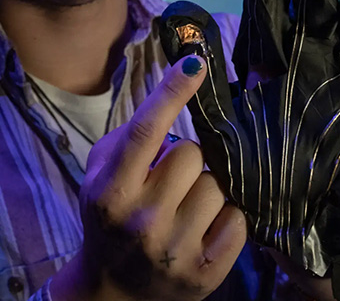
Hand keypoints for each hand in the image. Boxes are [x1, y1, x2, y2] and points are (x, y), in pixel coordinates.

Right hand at [50, 55, 246, 300]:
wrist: (113, 290)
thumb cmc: (109, 215)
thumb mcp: (101, 174)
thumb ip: (130, 137)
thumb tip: (175, 96)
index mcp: (110, 190)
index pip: (145, 132)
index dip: (171, 92)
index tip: (195, 62)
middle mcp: (140, 221)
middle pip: (191, 156)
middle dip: (186, 160)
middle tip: (171, 179)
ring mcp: (174, 250)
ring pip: (218, 187)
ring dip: (206, 190)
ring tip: (185, 207)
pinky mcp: (204, 275)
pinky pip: (238, 220)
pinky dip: (226, 219)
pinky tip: (204, 228)